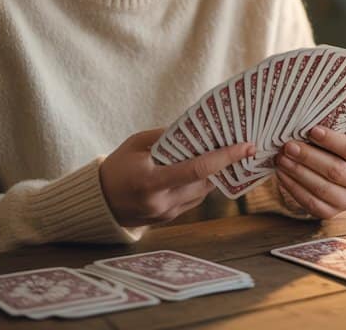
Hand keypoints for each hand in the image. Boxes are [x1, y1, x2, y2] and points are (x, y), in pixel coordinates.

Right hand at [99, 128, 254, 227]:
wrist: (99, 202)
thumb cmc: (117, 166)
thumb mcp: (136, 144)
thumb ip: (166, 136)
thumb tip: (197, 127)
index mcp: (151, 182)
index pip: (197, 169)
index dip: (225, 157)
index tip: (246, 147)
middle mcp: (162, 201)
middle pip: (205, 182)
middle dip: (224, 164)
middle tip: (239, 145)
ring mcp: (166, 213)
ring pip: (203, 193)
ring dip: (213, 175)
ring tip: (224, 155)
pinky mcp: (169, 219)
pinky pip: (193, 200)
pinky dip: (200, 184)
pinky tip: (203, 170)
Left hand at [274, 126, 345, 218]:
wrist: (339, 176)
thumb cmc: (337, 151)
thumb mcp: (341, 140)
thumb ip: (328, 135)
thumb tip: (302, 127)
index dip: (331, 140)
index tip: (311, 131)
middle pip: (335, 170)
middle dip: (308, 157)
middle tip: (289, 146)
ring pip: (321, 188)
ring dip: (297, 172)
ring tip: (281, 159)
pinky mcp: (331, 213)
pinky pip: (311, 202)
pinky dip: (293, 187)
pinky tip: (282, 174)